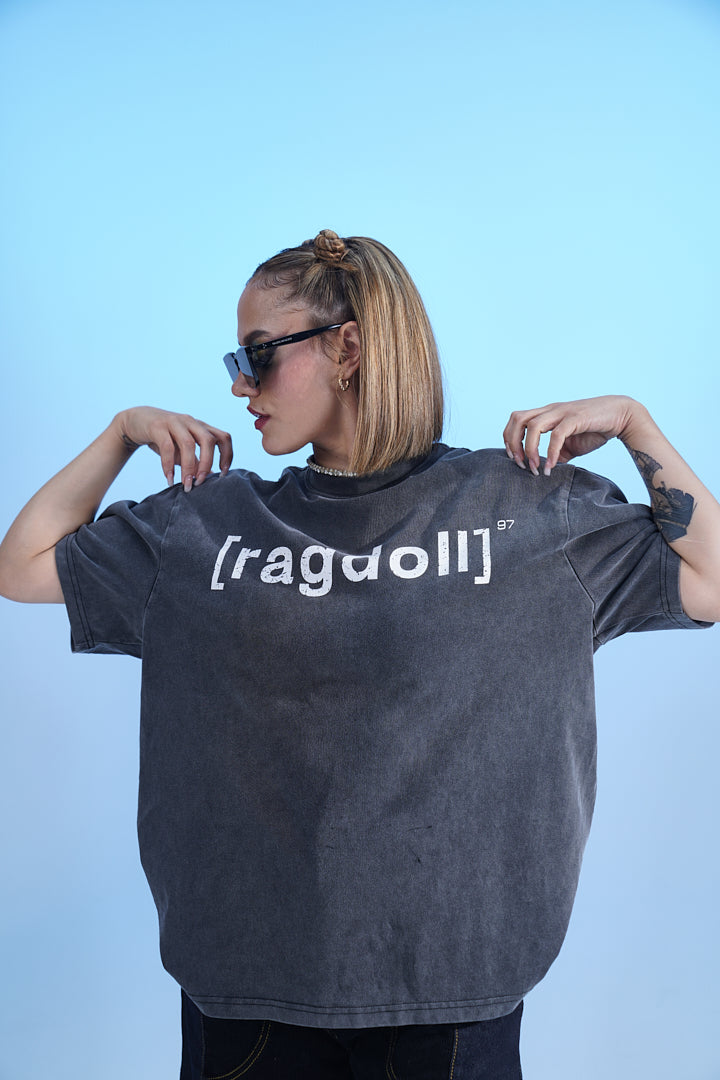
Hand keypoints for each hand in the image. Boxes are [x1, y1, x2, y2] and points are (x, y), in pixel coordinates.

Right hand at [113, 407, 232, 490]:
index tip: (223, 474)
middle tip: (201, 482)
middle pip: (209, 440)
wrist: (136, 421)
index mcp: (201, 427)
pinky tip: (169, 478)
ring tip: (186, 485)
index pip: (223, 437)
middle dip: (207, 463)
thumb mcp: (182, 448)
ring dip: (189, 468)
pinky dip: (169, 465)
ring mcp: (174, 422)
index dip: (227, 455)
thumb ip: (195, 460)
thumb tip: (209, 477)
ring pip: (188, 444)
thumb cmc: (163, 438)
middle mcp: (191, 422)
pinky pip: (167, 447)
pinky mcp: (157, 426)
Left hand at [503, 395, 643, 475]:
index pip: (516, 420)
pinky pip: (556, 435)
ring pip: (532, 425)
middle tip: (520, 464)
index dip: (510, 439)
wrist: (622, 416)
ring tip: (535, 469)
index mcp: (547, 414)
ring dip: (529, 450)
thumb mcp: (571, 445)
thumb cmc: (596, 429)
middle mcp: (551, 410)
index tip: (515, 460)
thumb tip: (544, 468)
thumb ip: (556, 454)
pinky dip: (550, 453)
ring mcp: (562, 412)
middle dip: (513, 443)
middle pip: (517, 418)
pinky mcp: (576, 417)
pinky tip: (551, 467)